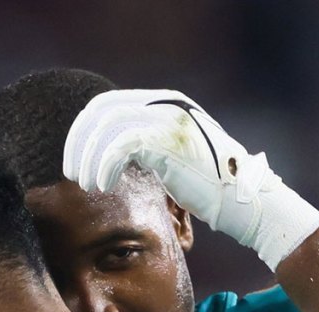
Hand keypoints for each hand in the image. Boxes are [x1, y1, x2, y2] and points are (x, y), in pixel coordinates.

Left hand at [63, 89, 318, 269]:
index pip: (107, 103)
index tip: (76, 160)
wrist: (246, 201)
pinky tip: (103, 187)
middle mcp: (165, 105)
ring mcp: (168, 121)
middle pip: (101, 110)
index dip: (83, 130)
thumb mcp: (174, 158)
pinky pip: (120, 146)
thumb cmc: (211, 188)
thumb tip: (109, 155)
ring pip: (106, 128)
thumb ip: (147, 147)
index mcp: (164, 103)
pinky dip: (104, 167)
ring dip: (89, 159)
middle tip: (72, 173)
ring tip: (88, 185)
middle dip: (79, 142)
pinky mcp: (168, 143)